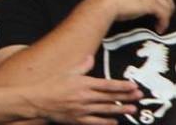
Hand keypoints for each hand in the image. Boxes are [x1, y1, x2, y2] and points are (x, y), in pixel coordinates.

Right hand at [24, 59, 138, 123]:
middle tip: (139, 96)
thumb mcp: (66, 72)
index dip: (122, 85)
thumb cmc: (51, 85)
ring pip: (107, 109)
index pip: (108, 84)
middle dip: (126, 96)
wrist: (37, 100)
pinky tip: (115, 121)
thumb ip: (81, 66)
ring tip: (132, 108)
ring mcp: (83, 109)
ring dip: (121, 109)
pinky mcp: (78, 119)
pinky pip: (96, 121)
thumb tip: (91, 57)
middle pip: (111, 97)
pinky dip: (107, 121)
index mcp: (83, 83)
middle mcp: (85, 96)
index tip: (133, 85)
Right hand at [92, 0, 174, 31]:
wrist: (106, 2)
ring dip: (167, 17)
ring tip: (162, 24)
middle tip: (164, 18)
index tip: (158, 9)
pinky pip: (164, 15)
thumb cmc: (109, 0)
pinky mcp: (152, 4)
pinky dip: (164, 23)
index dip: (160, 0)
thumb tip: (135, 5)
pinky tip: (159, 28)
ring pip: (168, 6)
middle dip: (168, 8)